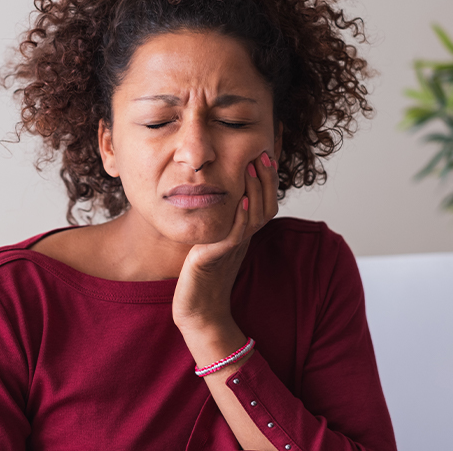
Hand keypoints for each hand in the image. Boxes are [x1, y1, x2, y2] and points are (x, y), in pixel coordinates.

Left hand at [172, 151, 278, 332]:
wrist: (198, 311)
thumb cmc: (202, 278)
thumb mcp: (214, 243)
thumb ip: (222, 224)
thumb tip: (222, 201)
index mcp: (244, 235)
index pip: (263, 203)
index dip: (267, 181)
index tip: (264, 155)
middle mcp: (243, 240)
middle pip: (265, 206)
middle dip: (266, 179)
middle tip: (263, 153)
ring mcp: (233, 249)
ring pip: (254, 216)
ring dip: (255, 190)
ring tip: (252, 166)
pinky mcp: (217, 258)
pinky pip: (235, 235)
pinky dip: (240, 217)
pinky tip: (239, 199)